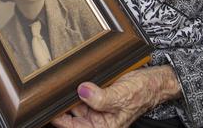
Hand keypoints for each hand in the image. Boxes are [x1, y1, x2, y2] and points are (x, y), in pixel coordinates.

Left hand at [51, 65, 180, 127]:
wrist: (153, 81)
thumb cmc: (142, 92)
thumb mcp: (122, 96)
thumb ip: (101, 97)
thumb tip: (82, 90)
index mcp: (104, 127)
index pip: (75, 127)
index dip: (60, 119)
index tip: (48, 108)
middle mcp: (98, 120)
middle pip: (71, 115)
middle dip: (62, 104)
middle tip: (50, 91)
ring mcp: (96, 107)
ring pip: (74, 102)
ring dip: (68, 93)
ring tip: (59, 82)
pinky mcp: (97, 95)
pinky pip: (81, 92)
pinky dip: (76, 87)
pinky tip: (70, 79)